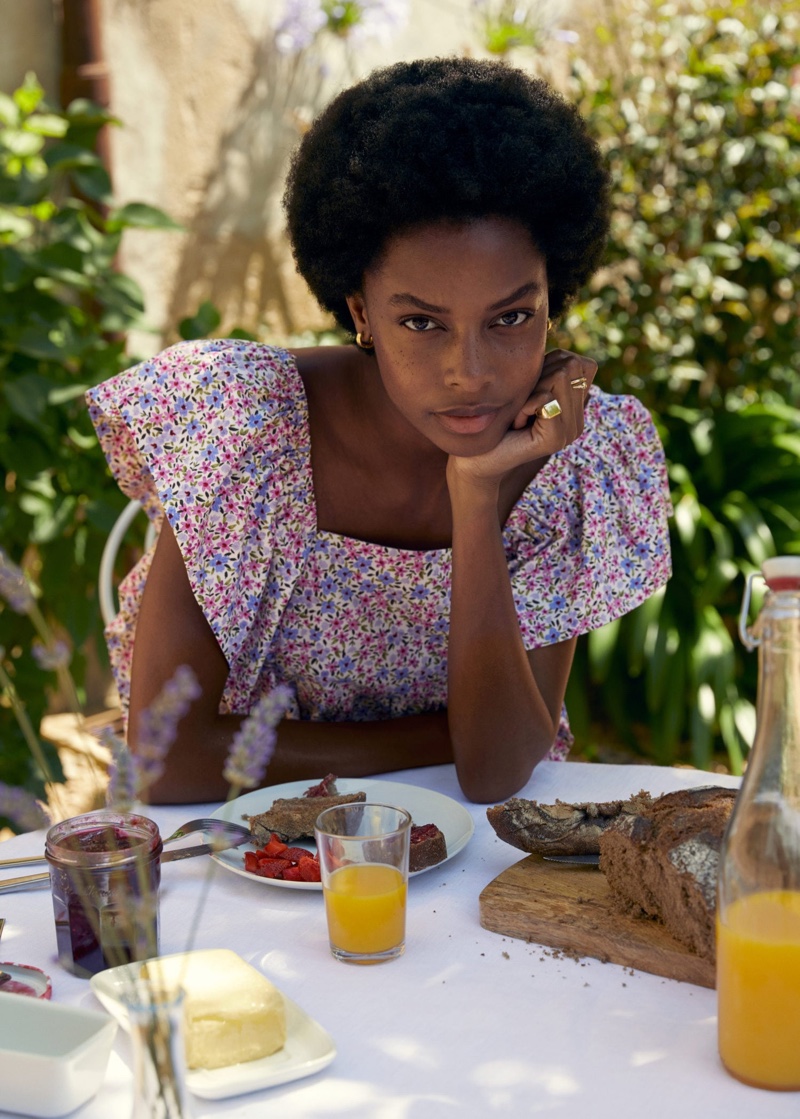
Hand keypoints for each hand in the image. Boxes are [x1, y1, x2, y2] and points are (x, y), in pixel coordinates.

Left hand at [447, 349, 597, 490]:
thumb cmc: (495, 419)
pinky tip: (516, 424)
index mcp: (574, 408)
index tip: (529, 391)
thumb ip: (546, 369)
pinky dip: (523, 405)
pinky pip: (545, 399)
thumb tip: (561, 349)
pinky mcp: (555, 440)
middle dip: (538, 377)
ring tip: (519, 415)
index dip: (550, 365)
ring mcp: (569, 432)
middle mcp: (578, 421)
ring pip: (560, 378)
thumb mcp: (524, 387)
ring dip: (530, 391)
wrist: (477, 460)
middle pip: (570, 367)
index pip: (580, 364)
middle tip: (522, 404)